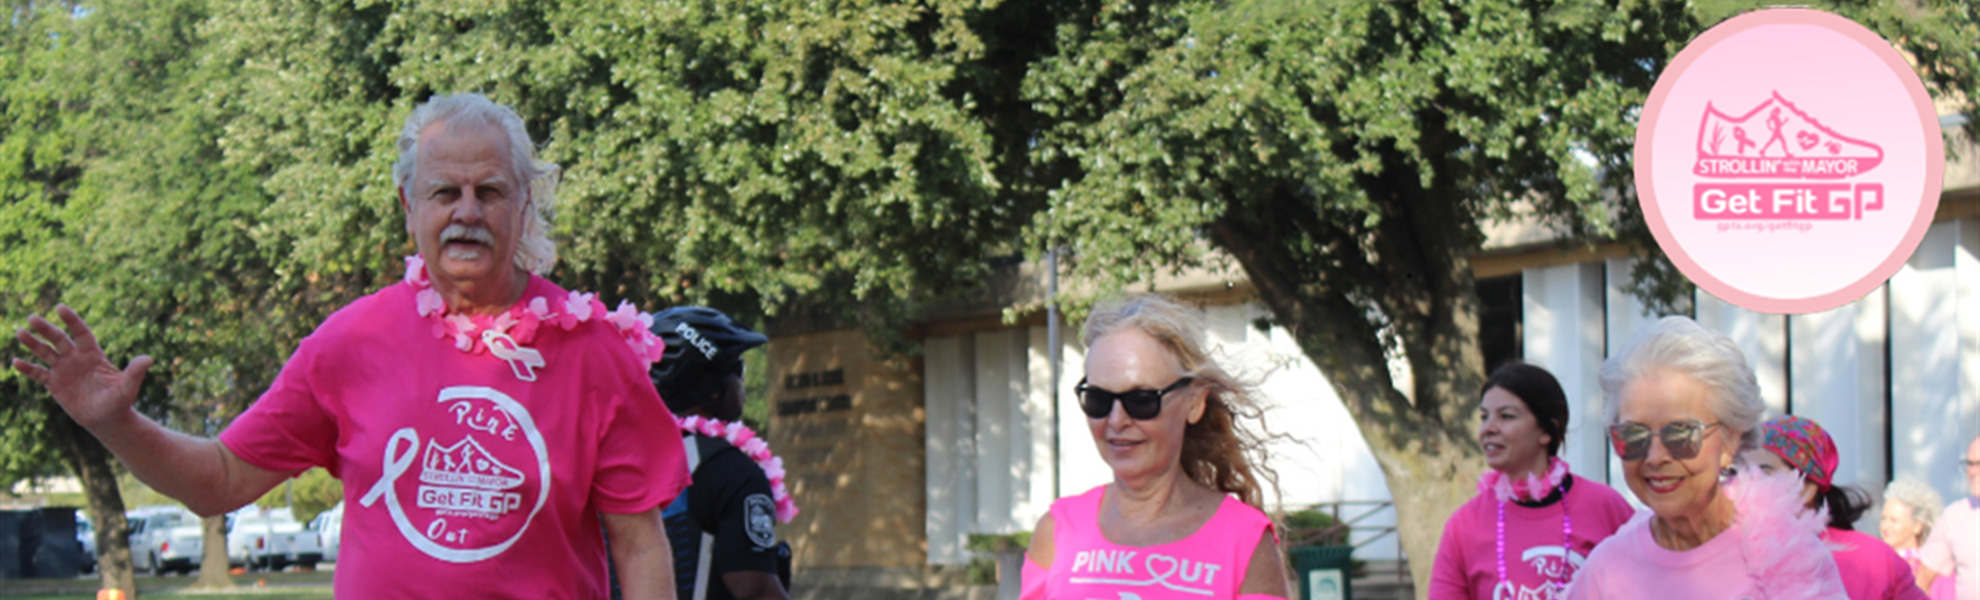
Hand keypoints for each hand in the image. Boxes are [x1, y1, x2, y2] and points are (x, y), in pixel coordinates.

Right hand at [12, 305, 152, 428]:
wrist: (107, 419)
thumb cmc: (120, 402)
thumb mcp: (128, 387)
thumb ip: (135, 372)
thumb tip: (149, 359)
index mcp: (93, 354)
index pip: (81, 333)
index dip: (72, 320)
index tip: (60, 307)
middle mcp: (76, 358)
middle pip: (59, 339)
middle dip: (46, 329)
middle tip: (31, 317)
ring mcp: (64, 370)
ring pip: (45, 353)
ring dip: (33, 343)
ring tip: (20, 332)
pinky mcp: (54, 384)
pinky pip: (38, 374)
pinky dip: (27, 368)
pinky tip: (16, 362)